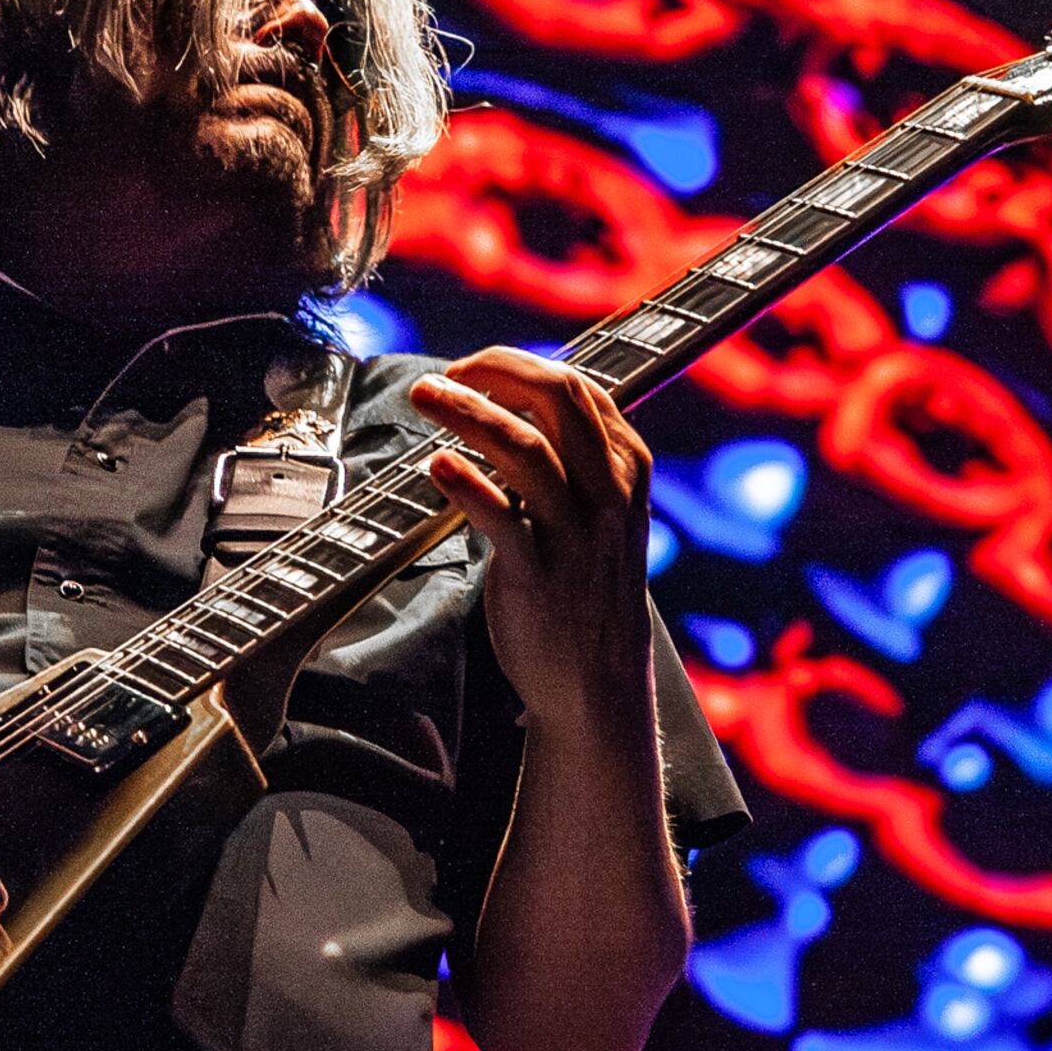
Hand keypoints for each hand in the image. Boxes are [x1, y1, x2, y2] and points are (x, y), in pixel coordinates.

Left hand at [411, 349, 657, 739]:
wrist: (597, 684)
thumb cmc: (586, 593)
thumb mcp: (601, 516)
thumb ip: (571, 462)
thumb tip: (509, 408)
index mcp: (626, 469)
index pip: (578, 385)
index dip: (517, 366)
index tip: (472, 371)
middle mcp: (607, 493)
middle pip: (556, 397)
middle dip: (493, 371)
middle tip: (443, 378)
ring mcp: (575, 533)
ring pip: (525, 446)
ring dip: (467, 412)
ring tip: (425, 399)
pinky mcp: (538, 574)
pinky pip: (501, 515)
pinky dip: (465, 482)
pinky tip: (435, 465)